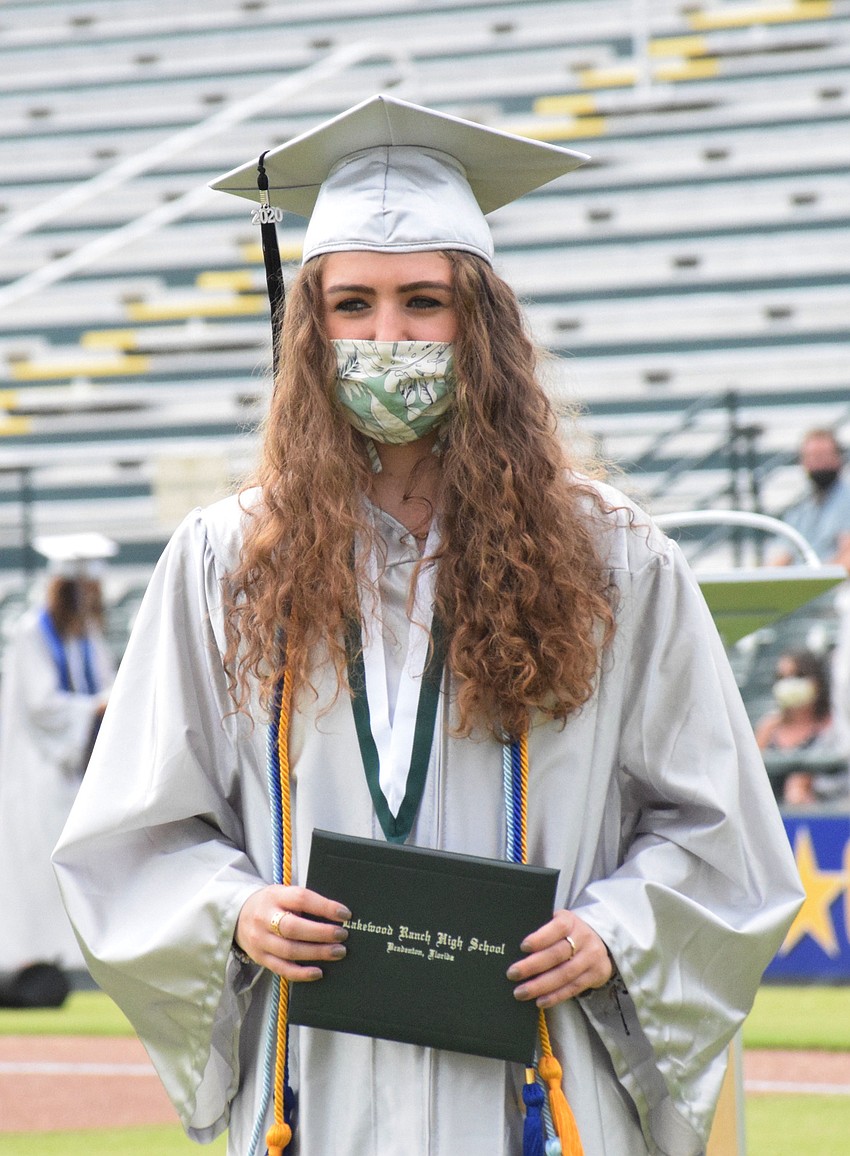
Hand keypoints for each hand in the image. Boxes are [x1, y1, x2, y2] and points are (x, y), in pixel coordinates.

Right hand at [235, 885, 350, 981]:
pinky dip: (301, 973)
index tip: (345, 914)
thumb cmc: (271, 904)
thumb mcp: (283, 893)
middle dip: (321, 933)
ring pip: (290, 950)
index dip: (324, 906)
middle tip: (342, 935)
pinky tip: (318, 972)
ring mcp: (261, 940)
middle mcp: (264, 918)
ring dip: (317, 953)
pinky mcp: (260, 958)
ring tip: (339, 952)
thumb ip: (303, 902)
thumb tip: (337, 915)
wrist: (238, 915)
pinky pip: (282, 969)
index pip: (301, 899)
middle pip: (293, 928)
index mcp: (274, 896)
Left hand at [506, 910, 613, 1008]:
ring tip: (521, 992)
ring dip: (541, 985)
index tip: (523, 947)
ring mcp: (591, 957)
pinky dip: (555, 996)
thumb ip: (542, 932)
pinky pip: (573, 988)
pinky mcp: (596, 975)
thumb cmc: (568, 933)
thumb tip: (515, 949)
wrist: (599, 941)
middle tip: (512, 973)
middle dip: (533, 965)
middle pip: (557, 954)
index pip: (557, 928)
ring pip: (564, 974)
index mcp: (570, 921)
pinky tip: (540, 1001)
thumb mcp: (558, 924)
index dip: (540, 938)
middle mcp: (583, 938)